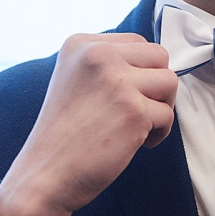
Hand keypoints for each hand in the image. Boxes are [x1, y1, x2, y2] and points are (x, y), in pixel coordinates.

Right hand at [0, 33, 177, 215]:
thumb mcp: (75, 78)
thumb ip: (109, 63)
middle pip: (159, 56)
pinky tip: (136, 143)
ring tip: (139, 125)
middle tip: (138, 109)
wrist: (45, 174)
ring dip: (161, 106)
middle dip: (156, 85)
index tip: (123, 96)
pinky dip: (158, 133)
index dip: (140, 71)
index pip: (137, 41)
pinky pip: (167, 114)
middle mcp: (99, 55)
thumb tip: (155, 63)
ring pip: (169, 81)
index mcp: (81, 44)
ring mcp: (117, 82)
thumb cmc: (64, 133)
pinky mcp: (133, 111)